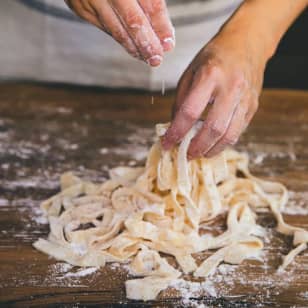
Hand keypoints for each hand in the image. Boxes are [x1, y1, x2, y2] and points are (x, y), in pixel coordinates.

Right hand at [64, 0, 173, 65]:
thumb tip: (164, 30)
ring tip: (147, 58)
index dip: (160, 24)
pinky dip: (120, 39)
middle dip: (147, 43)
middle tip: (157, 59)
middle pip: (132, 19)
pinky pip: (105, 27)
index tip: (169, 43)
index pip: (150, 2)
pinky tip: (132, 48)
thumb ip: (150, 0)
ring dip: (134, 47)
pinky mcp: (79, 7)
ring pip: (116, 29)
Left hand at [162, 30, 266, 158]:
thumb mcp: (190, 72)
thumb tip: (174, 127)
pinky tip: (212, 145)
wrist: (247, 43)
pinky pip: (238, 131)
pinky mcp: (253, 106)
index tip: (166, 143)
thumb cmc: (214, 57)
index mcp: (210, 75)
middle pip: (213, 129)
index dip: (176, 132)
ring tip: (199, 153)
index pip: (190, 112)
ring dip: (211, 150)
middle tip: (186, 154)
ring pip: (229, 135)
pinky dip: (223, 143)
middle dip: (196, 147)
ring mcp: (245, 98)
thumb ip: (181, 100)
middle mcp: (231, 87)